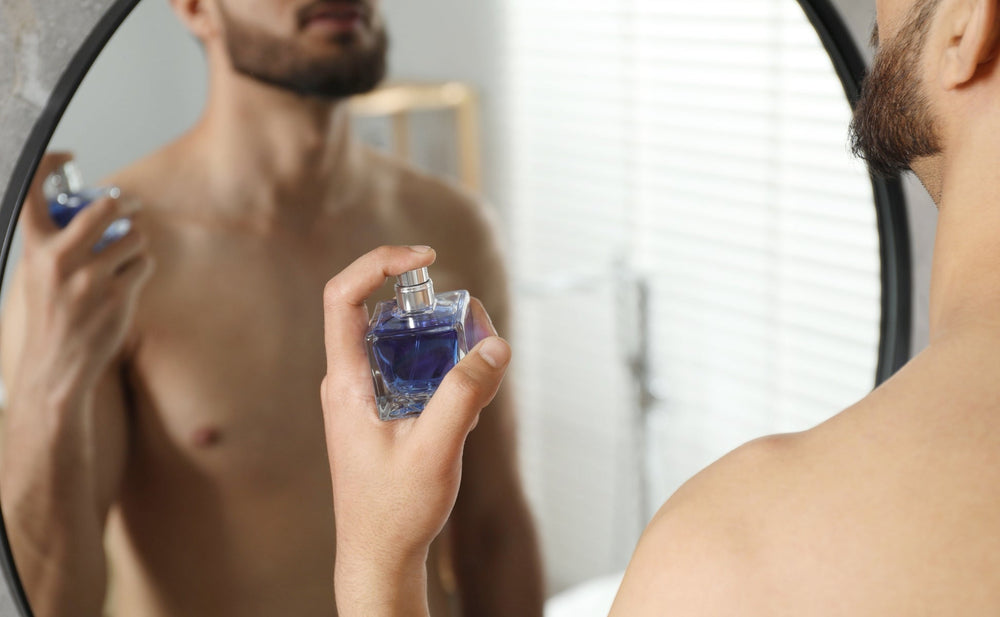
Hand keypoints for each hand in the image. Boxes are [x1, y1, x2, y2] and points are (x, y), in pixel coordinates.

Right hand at [9, 152, 153, 409]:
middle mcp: (60, 258)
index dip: (50, 163)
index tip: (66, 156)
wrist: (56, 366)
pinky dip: (141, 269)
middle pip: (106, 206)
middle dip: (125, 203)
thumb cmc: (51, 317)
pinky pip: (144, 263)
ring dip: (135, 245)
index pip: (33, 189)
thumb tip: (96, 209)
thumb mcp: (38, 274)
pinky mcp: (118, 295)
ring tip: (122, 261)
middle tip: (130, 207)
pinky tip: (126, 283)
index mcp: (35, 248)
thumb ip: (57, 242)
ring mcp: (90, 277)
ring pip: (135, 236)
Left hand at [321, 245, 510, 615]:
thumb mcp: (437, 449)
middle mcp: (349, 382)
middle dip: (427, 308)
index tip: (424, 257)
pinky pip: (412, 372)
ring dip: (441, 345)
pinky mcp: (381, 412)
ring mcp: (364, 397)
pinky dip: (443, 373)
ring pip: (401, 345)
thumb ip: (465, 394)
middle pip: (380, 314)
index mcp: (346, 382)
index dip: (378, 263)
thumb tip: (495, 345)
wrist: (379, 556)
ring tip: (475, 372)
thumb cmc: (394, 510)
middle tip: (469, 319)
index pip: (342, 297)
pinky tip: (466, 405)